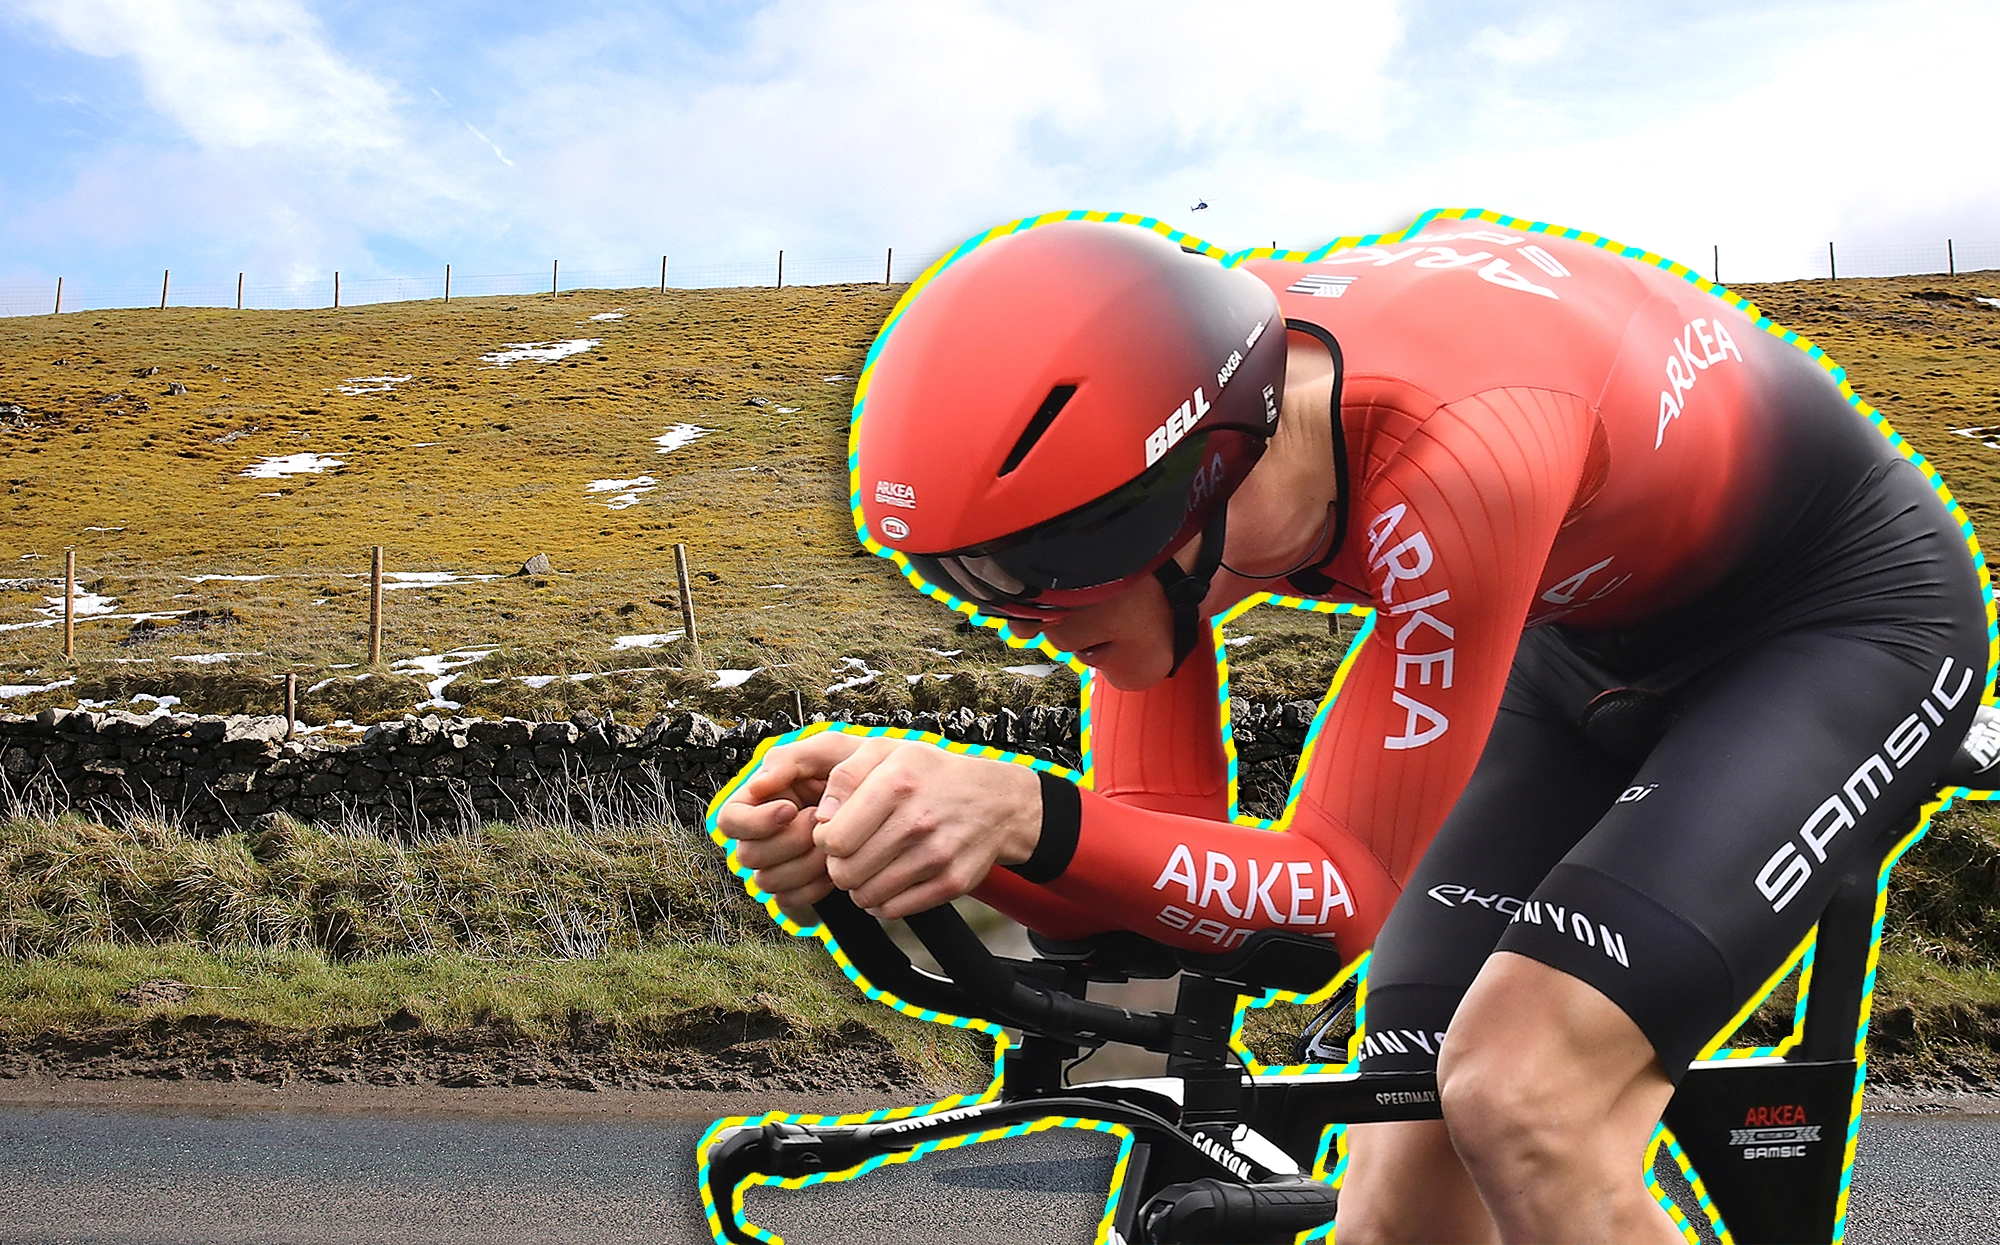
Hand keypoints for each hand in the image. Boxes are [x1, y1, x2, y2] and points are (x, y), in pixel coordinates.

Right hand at [716, 731, 872, 919]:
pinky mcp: (794, 887)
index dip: (754, 820)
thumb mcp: (829, 751)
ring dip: (804, 864)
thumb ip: (790, 759)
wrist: (892, 805)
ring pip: (766, 881)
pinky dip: (813, 887)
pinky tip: (833, 866)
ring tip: (832, 843)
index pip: (728, 820)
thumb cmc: (858, 772)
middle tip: (821, 822)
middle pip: (747, 855)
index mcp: (760, 800)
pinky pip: (788, 900)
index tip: (790, 808)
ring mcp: (777, 864)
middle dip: (789, 841)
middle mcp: (762, 834)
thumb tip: (757, 785)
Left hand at [812, 737, 1042, 919]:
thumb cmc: (933, 776)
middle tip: (852, 852)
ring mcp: (936, 856)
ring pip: (865, 895)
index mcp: (896, 784)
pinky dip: (883, 900)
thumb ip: (845, 775)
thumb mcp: (888, 752)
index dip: (824, 840)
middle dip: (839, 865)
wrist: (996, 801)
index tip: (835, 833)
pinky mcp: (951, 883)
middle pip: (844, 872)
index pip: (832, 839)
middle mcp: (917, 822)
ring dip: (860, 885)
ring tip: (871, 864)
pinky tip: (890, 878)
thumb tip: (821, 817)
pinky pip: (893, 910)